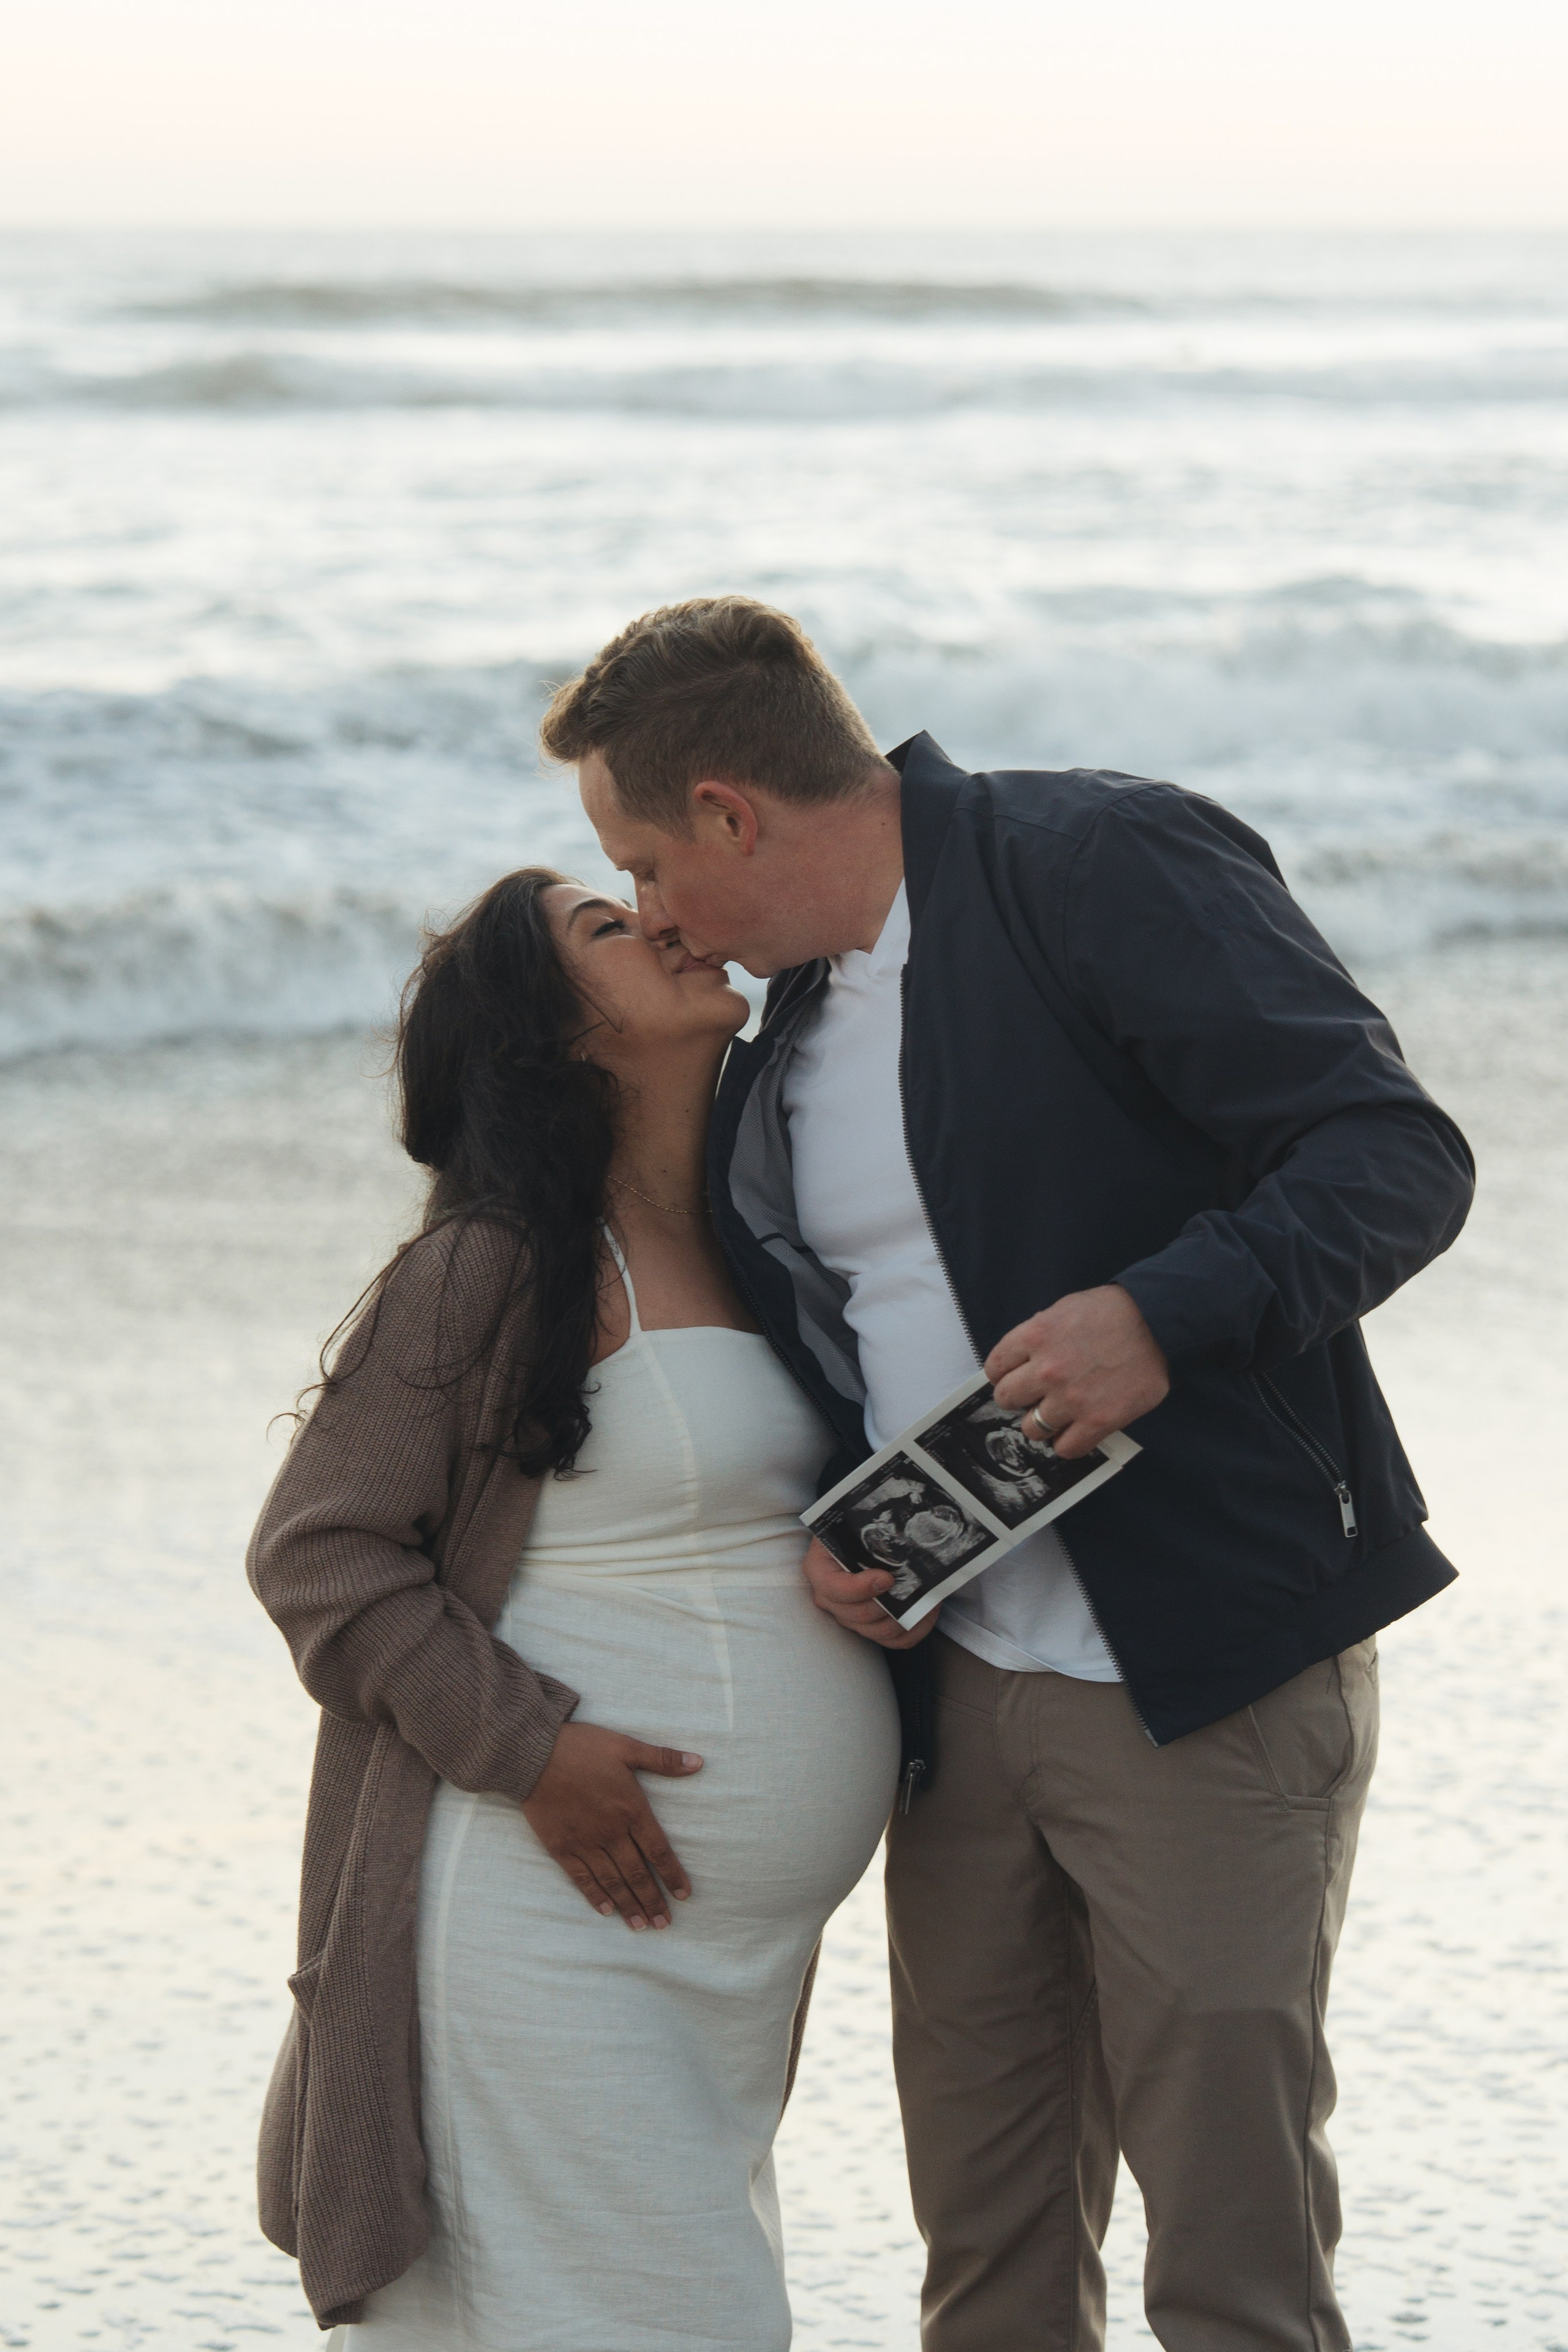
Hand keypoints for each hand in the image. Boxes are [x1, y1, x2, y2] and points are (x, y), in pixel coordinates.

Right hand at [520, 1721, 701, 1929]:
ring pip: (612, 1881)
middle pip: (637, 1873)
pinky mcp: (561, 1848)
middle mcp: (611, 1832)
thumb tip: (699, 1762)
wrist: (533, 1755)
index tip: (684, 1895)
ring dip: (629, 1905)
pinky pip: (581, 1878)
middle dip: (653, 1900)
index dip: (672, 1874)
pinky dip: (595, 1896)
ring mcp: (585, 1843)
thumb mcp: (626, 1747)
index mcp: (630, 1809)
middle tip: (664, 1924)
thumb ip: (663, 1759)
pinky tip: (606, 1911)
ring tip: (641, 1926)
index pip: (658, 1850)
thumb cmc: (581, 1747)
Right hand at [801, 1537, 943, 1649]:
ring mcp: (848, 1616)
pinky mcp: (868, 1628)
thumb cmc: (853, 1528)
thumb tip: (899, 1534)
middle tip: (913, 1586)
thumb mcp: (851, 1522)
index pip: (834, 1589)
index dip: (861, 1588)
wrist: (857, 1537)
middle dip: (890, 1604)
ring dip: (906, 1617)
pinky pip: (893, 1641)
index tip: (887, 1578)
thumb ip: (864, 1529)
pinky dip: (914, 1630)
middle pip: (859, 1615)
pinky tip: (926, 1613)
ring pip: (878, 1631)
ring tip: (926, 1599)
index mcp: (819, 1569)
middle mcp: (829, 1598)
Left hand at [985, 1284, 1169, 1458]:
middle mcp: (1047, 1370)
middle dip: (1019, 1398)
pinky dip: (1067, 1442)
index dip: (1004, 1374)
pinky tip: (1077, 1429)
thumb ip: (1038, 1335)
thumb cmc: (1113, 1311)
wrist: (1159, 1322)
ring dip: (1042, 1423)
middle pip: (1007, 1399)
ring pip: (1031, 1428)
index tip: (1016, 1376)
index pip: (995, 1368)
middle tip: (1036, 1395)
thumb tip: (1021, 1360)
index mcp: (1035, 1336)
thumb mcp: (1064, 1309)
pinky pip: (1065, 1448)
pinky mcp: (1097, 1421)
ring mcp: (1071, 1399)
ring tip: (1060, 1414)